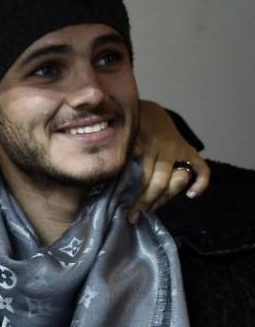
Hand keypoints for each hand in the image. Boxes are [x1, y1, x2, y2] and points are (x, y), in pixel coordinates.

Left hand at [127, 100, 209, 223]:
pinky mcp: (191, 151)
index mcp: (148, 145)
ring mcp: (181, 151)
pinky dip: (201, 183)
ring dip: (165, 199)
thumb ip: (128, 147)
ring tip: (151, 210)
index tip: (127, 212)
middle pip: (160, 183)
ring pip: (177, 181)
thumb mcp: (126, 135)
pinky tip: (191, 196)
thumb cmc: (133, 129)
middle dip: (146, 202)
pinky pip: (203, 169)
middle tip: (134, 217)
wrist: (150, 112)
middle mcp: (167, 149)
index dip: (137, 197)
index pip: (145, 177)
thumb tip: (129, 157)